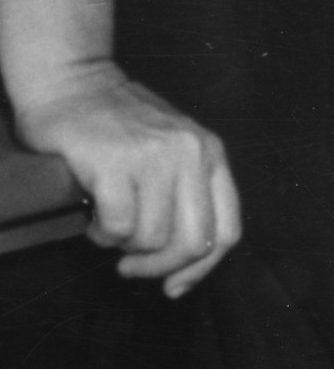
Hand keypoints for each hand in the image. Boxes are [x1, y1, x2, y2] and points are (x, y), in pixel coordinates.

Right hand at [14, 57, 238, 294]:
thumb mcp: (171, 150)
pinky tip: (93, 216)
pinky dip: (102, 233)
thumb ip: (186, 194)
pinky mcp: (115, 162)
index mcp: (211, 155)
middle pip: (194, 242)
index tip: (176, 286)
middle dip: (161, 267)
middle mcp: (191, 154)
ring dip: (124, 246)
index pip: (227, 230)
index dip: (202, 268)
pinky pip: (118, 226)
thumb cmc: (116, 125)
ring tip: (108, 225)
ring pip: (152, 238)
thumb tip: (185, 266)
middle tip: (133, 267)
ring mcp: (154, 157)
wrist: (70, 82)